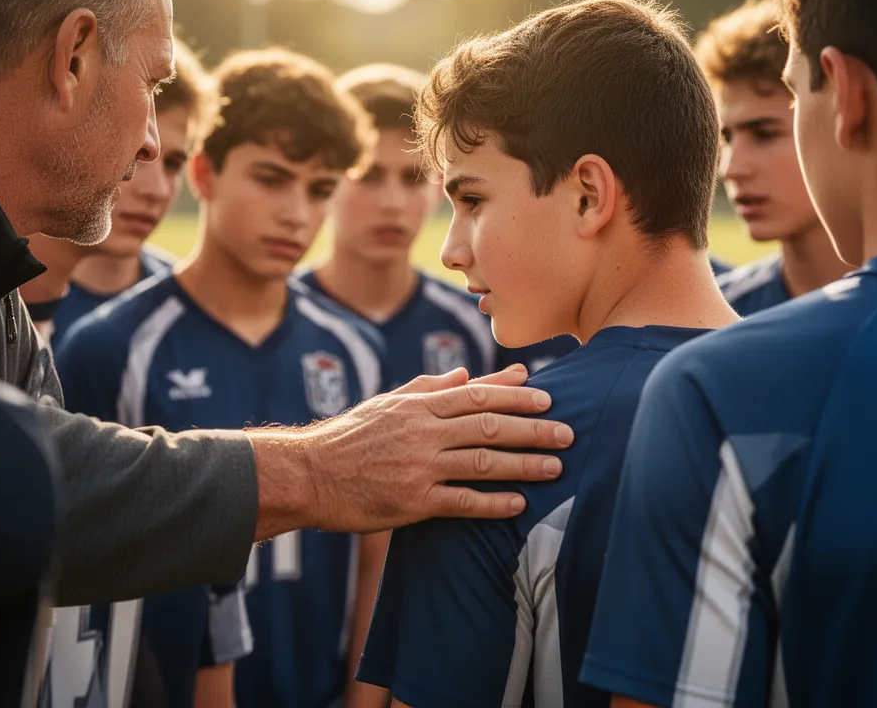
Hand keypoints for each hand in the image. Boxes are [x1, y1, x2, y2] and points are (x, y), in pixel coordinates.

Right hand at [250, 365, 572, 536]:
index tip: (547, 398)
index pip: (477, 395)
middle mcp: (423, 431)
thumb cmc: (349, 437)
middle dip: (534, 428)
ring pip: (483, 460)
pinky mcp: (412, 502)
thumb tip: (465, 373)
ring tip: (556, 467)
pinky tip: (519, 503)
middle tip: (568, 432)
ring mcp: (418, 467)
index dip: (516, 396)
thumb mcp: (387, 403)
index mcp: (418, 405)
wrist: (307, 475)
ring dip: (525, 463)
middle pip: (489, 425)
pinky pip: (463, 501)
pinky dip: (494, 502)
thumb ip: (428, 388)